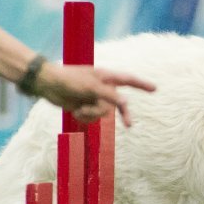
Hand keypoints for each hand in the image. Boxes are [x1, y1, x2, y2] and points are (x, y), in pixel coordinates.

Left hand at [34, 62, 156, 126]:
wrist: (48, 85)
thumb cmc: (70, 80)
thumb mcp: (92, 87)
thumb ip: (110, 96)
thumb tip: (125, 103)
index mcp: (107, 77)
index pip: (129, 81)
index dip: (142, 85)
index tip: (155, 89)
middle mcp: (103, 88)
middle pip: (117, 105)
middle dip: (119, 113)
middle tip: (130, 125)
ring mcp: (94, 98)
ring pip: (104, 114)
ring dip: (91, 114)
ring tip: (79, 107)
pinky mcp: (86, 107)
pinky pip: (92, 118)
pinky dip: (84, 117)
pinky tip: (75, 110)